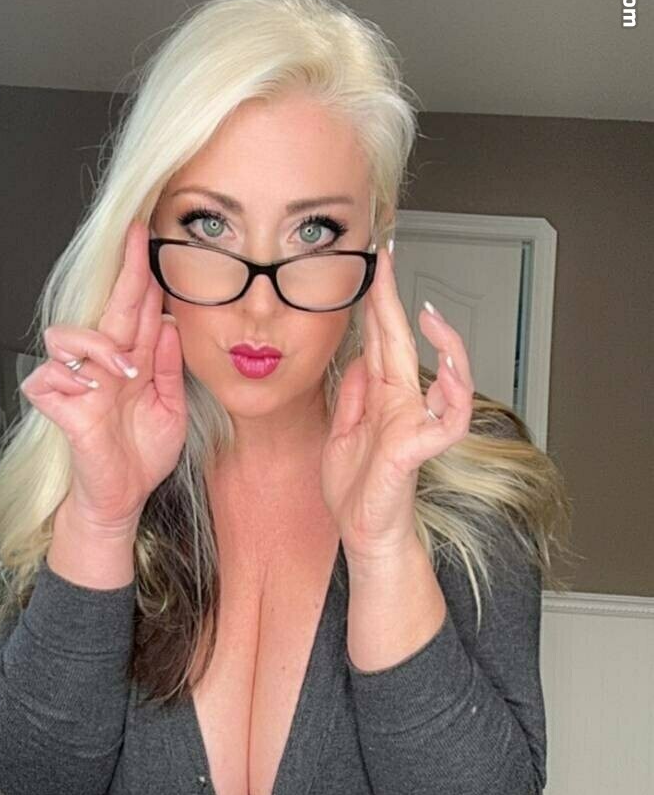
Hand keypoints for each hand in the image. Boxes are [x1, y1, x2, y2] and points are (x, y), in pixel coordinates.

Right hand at [20, 220, 187, 530]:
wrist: (123, 497)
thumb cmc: (142, 454)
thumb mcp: (172, 407)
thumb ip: (171, 368)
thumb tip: (172, 323)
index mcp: (132, 361)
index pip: (139, 310)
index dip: (145, 276)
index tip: (154, 240)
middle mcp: (103, 364)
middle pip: (110, 308)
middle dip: (126, 273)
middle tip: (139, 242)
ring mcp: (76, 381)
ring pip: (67, 333)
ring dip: (102, 344)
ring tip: (128, 372)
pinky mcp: (56, 404)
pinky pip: (49, 374)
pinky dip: (71, 377)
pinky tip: (93, 392)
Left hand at [321, 242, 474, 562]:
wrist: (362, 533)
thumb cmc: (357, 490)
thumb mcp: (340, 431)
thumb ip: (351, 394)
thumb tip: (357, 357)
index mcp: (381, 397)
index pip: (381, 340)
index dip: (378, 303)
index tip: (375, 268)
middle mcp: (402, 404)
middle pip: (404, 343)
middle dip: (395, 300)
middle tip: (388, 262)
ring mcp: (415, 424)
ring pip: (447, 375)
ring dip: (443, 343)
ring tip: (429, 316)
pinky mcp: (419, 448)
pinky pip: (449, 419)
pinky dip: (454, 395)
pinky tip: (447, 374)